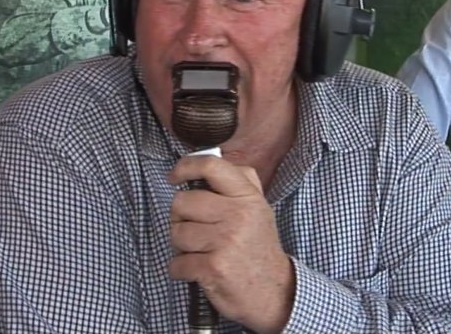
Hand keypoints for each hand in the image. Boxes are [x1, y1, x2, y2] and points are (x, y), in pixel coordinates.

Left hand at [168, 156, 293, 332]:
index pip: (211, 167)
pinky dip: (181, 270)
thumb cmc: (259, 248)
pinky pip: (177, 263)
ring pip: (176, 233)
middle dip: (180, 217)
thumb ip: (240, 181)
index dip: (185, 167)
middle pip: (182, 202)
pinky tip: (198, 270)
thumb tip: (211, 158)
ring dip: (181, 246)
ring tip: (201, 251)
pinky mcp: (213, 268)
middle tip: (195, 228)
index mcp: (247, 197)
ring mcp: (225, 242)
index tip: (175, 177)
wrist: (275, 292)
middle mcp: (238, 215)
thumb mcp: (258, 209)